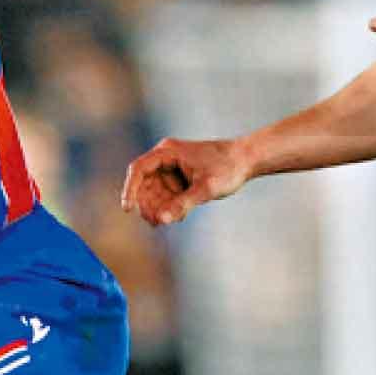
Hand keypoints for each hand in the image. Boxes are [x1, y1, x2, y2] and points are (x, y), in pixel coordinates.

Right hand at [121, 137, 250, 226]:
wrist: (247, 159)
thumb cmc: (228, 168)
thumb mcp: (206, 189)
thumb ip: (182, 204)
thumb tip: (161, 219)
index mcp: (168, 152)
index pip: (138, 169)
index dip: (130, 189)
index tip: (128, 208)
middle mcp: (166, 158)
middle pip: (143, 183)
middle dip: (147, 204)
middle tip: (156, 222)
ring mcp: (171, 168)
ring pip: (153, 192)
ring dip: (158, 208)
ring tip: (169, 221)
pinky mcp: (179, 178)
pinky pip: (165, 195)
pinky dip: (168, 207)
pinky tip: (179, 216)